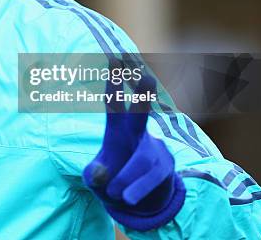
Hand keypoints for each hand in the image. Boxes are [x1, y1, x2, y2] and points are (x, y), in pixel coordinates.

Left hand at [82, 68, 185, 230]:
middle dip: (143, 96)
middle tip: (147, 77)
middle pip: (141, 114)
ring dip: (127, 178)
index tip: (114, 60)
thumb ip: (95, 174)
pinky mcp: (165, 168)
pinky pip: (152, 177)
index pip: (114, 104)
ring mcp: (154, 150)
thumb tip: (101, 175)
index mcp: (117, 129)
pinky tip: (127, 199)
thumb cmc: (111, 177)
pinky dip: (138, 189)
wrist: (138, 197)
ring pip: (142, 159)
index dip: (113, 85)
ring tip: (116, 194)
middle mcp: (138, 134)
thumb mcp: (96, 178)